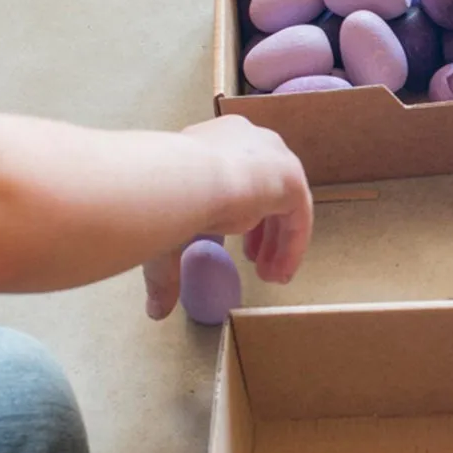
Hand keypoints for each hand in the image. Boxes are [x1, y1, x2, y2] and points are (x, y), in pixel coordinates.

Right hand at [143, 115, 313, 319]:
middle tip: (255, 261)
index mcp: (216, 140)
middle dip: (262, 230)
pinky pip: (297, 217)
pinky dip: (291, 247)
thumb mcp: (164, 236)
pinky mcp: (291, 178)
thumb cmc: (162, 200)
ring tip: (270, 276)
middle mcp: (249, 140)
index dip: (235, 214)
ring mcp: (274, 156)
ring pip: (284, 205)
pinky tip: (281, 273)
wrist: (181, 180)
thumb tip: (155, 312)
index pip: (234, 175)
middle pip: (264, 189)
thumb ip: (167, 271)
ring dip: (278, 244)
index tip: (232, 244)